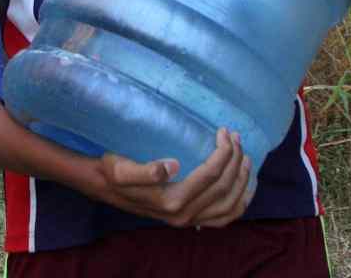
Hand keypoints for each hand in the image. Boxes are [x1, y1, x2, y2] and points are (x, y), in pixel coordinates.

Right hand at [94, 128, 253, 228]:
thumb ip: (146, 170)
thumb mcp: (121, 169)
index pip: (211, 175)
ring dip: (242, 180)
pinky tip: (243, 186)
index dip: (223, 152)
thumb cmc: (114, 172)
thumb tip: (172, 166)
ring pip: (230, 206)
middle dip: (235, 160)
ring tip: (244, 156)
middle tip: (236, 137)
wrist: (105, 188)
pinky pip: (224, 217)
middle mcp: (184, 215)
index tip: (224, 131)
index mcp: (172, 201)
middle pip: (224, 188)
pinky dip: (239, 202)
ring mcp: (189, 220)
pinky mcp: (191, 220)